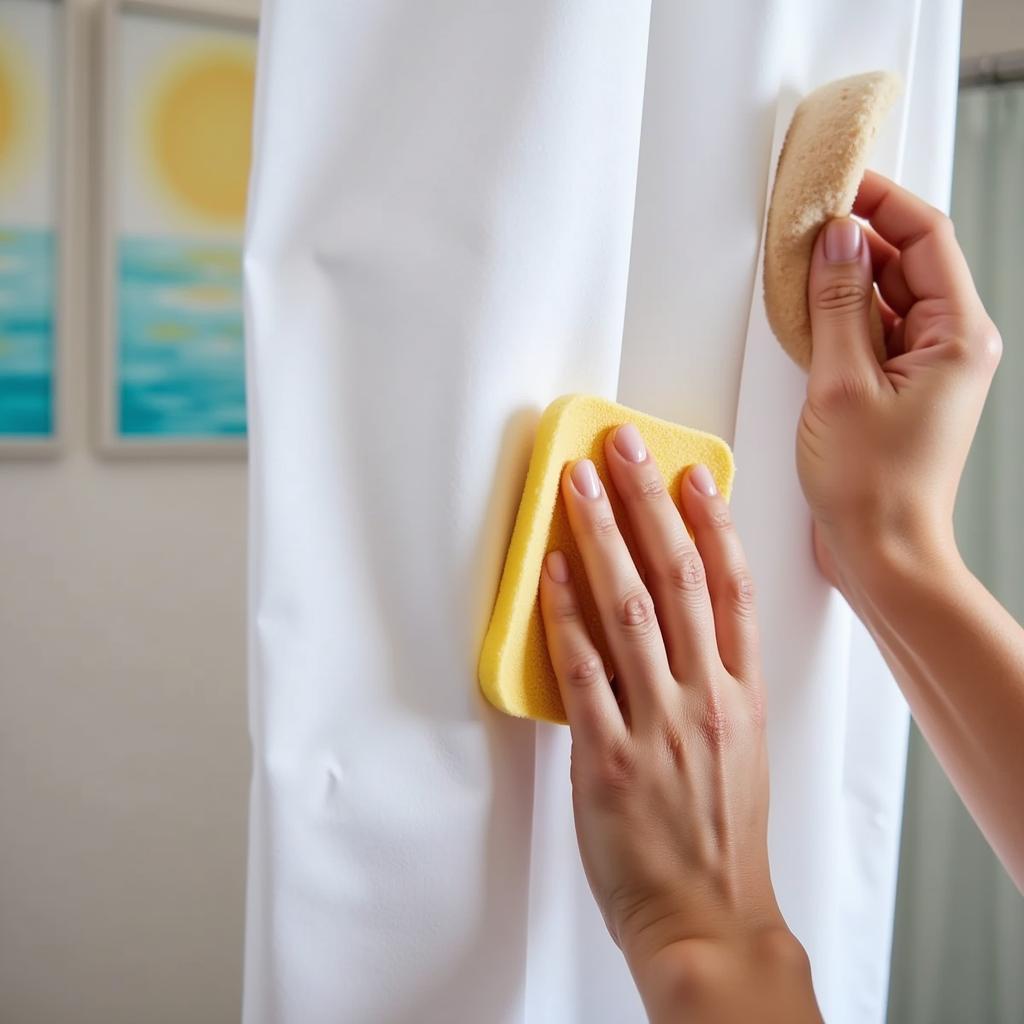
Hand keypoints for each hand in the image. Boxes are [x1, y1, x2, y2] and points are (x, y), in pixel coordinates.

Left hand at [538, 425, 820, 1021]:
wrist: (709, 919)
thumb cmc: (721, 839)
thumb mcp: (740, 750)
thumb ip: (715, 685)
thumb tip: (682, 630)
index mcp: (741, 695)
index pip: (733, 589)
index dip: (712, 524)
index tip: (693, 475)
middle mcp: (705, 698)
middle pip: (679, 578)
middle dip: (649, 504)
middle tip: (624, 447)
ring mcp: (659, 725)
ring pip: (630, 608)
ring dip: (601, 537)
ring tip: (579, 483)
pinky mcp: (610, 758)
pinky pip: (583, 671)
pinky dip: (565, 616)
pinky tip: (550, 572)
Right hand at [798, 169, 1001, 595]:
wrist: (882, 552)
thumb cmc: (873, 487)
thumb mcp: (842, 384)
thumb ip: (839, 302)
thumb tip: (836, 238)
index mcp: (959, 335)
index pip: (926, 236)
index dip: (880, 201)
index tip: (835, 183)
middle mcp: (952, 345)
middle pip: (908, 261)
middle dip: (857, 236)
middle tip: (802, 222)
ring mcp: (926, 367)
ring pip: (886, 296)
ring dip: (843, 278)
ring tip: (796, 267)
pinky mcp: (898, 388)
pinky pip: (872, 332)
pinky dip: (840, 317)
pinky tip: (805, 316)